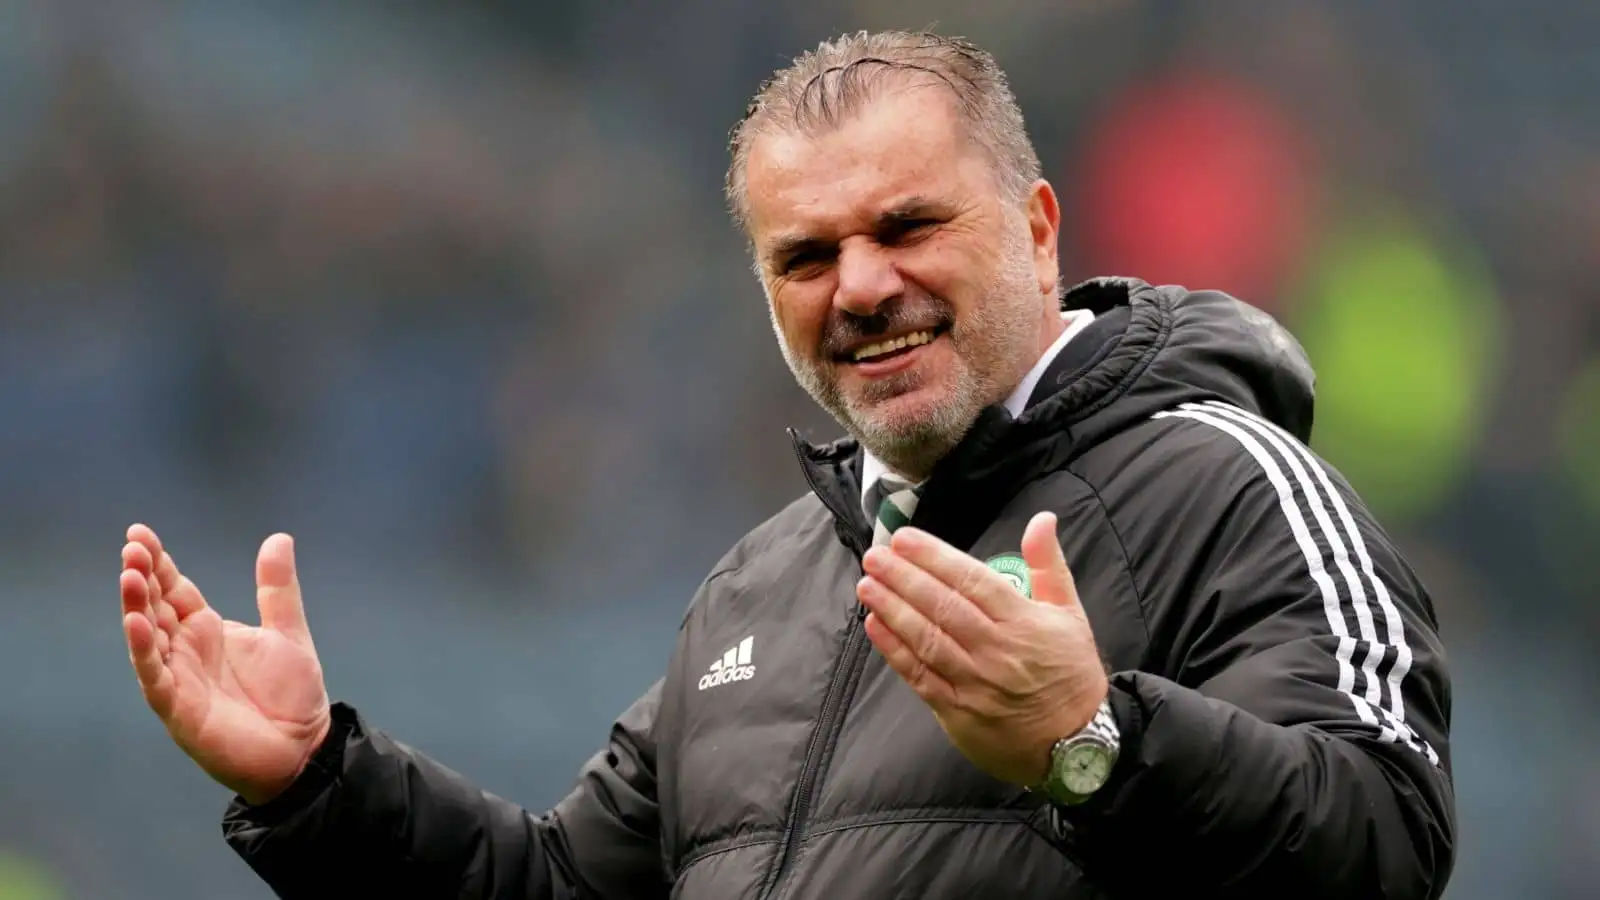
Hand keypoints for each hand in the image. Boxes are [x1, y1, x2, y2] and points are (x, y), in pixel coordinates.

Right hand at [120, 524, 331, 804]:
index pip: (174, 589)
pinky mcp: (178, 709)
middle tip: (131, 546)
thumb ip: (278, 588)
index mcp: (208, 630)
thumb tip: (278, 538)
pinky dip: (144, 651)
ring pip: (147, 638)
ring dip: (135, 607)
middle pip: (155, 606)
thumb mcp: (288, 632)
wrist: (304, 749)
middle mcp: (186, 650)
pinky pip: (155, 676)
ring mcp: (179, 678)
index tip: (139, 533)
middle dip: (141, 577)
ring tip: (129, 575)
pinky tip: (136, 624)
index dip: (158, 562)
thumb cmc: (292, 696)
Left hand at [856, 511, 1107, 786]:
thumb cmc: (1072, 675)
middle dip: (904, 577)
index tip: (905, 539)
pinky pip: (921, 677)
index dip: (934, 557)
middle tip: (875, 555)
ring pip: (927, 639)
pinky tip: (875, 627)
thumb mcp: (1071, 614)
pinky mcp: (958, 713)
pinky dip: (895, 651)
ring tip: (868, 584)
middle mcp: (996, 651)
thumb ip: (1048, 564)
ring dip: (893, 609)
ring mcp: (975, 684)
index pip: (971, 580)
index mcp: (1023, 622)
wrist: (1079, 746)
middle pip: (943, 607)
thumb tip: (1042, 518)